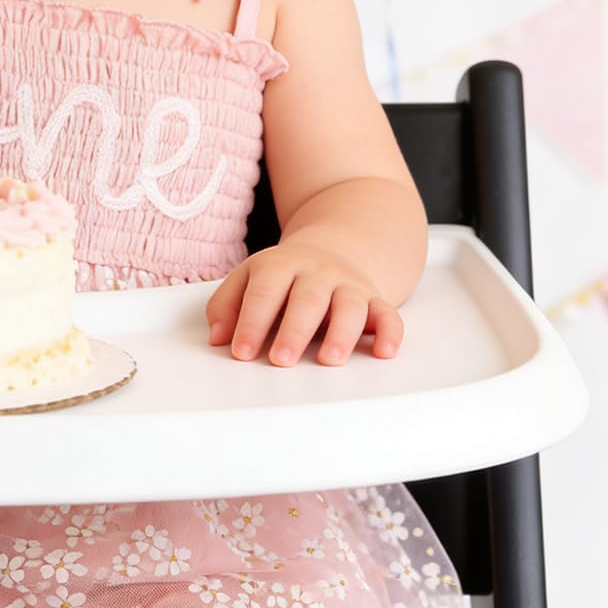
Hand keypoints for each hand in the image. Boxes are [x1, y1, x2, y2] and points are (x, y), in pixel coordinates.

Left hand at [205, 243, 403, 366]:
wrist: (334, 247)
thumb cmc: (283, 275)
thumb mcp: (249, 278)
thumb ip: (227, 306)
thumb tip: (217, 338)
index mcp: (280, 265)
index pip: (264, 292)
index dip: (251, 322)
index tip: (241, 352)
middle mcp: (317, 273)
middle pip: (307, 299)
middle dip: (294, 331)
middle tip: (281, 360)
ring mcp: (348, 285)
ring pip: (349, 306)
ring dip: (341, 333)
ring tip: (329, 360)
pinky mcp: (375, 299)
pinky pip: (388, 314)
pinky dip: (390, 333)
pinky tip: (383, 352)